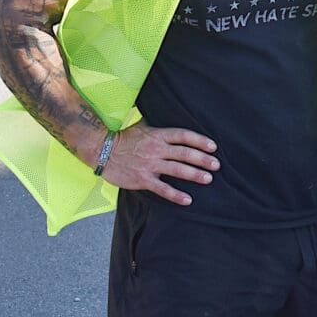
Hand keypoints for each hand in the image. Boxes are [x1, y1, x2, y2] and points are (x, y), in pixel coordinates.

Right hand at [101, 121, 219, 205]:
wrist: (100, 150)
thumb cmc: (122, 138)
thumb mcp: (142, 125)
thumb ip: (157, 125)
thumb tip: (169, 117)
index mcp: (158, 135)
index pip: (184, 136)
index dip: (200, 141)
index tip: (213, 146)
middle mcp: (157, 149)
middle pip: (185, 153)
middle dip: (203, 159)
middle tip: (216, 165)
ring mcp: (150, 164)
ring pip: (178, 170)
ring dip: (195, 175)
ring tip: (208, 179)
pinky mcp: (143, 179)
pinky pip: (162, 188)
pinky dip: (176, 195)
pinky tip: (188, 199)